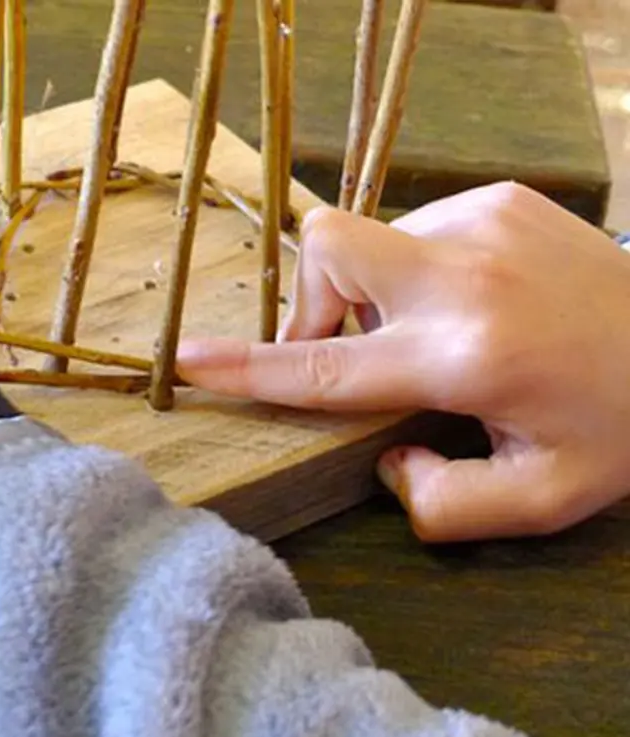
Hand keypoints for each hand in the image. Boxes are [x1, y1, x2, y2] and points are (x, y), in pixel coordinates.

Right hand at [177, 182, 629, 542]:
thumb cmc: (622, 425)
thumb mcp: (545, 501)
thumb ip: (445, 504)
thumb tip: (390, 458)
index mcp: (464, 358)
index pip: (323, 369)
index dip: (246, 369)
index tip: (186, 360)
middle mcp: (464, 278)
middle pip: (327, 249)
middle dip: (314, 301)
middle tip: (355, 350)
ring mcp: (482, 223)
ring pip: (367, 240)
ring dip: (377, 294)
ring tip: (444, 331)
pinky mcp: (501, 197)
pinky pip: (415, 226)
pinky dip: (420, 269)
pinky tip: (477, 300)